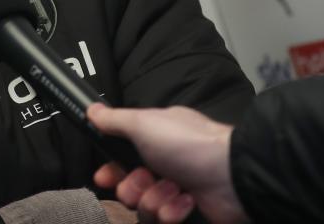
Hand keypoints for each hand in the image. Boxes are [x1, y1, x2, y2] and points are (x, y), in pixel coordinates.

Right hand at [88, 104, 247, 223]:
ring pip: (145, 206)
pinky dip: (174, 212)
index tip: (103, 177)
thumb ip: (114, 119)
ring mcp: (178, 191)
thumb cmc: (186, 144)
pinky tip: (186, 202)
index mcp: (155, 140)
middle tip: (144, 181)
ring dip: (155, 199)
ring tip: (173, 190)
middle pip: (130, 187)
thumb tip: (91, 109)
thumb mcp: (143, 123)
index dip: (111, 170)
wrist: (231, 177)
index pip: (122, 159)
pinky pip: (165, 220)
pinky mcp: (188, 214)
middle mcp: (165, 165)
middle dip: (133, 187)